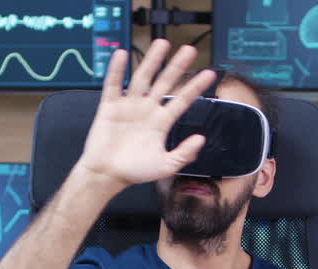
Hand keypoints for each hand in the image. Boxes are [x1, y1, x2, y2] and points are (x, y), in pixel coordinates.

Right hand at [76, 40, 217, 189]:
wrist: (107, 176)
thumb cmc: (134, 171)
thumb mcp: (165, 166)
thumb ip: (183, 153)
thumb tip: (201, 139)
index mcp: (161, 122)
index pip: (182, 100)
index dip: (196, 87)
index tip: (210, 74)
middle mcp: (147, 110)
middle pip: (164, 83)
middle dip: (177, 66)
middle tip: (189, 50)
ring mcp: (129, 106)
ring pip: (142, 78)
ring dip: (152, 61)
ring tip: (161, 44)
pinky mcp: (110, 107)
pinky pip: (113, 85)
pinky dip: (116, 70)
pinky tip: (121, 55)